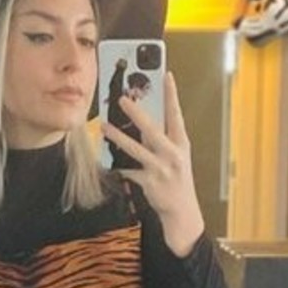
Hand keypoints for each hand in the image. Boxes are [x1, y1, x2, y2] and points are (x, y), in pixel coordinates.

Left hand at [100, 71, 205, 256]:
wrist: (182, 211)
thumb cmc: (177, 180)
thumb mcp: (176, 157)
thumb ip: (162, 140)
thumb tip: (143, 122)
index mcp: (181, 144)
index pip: (176, 114)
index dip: (172, 94)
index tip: (167, 75)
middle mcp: (173, 154)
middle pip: (153, 129)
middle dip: (137, 113)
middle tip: (123, 99)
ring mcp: (161, 169)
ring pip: (136, 149)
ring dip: (119, 137)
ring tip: (105, 127)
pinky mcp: (150, 183)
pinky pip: (130, 171)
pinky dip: (119, 166)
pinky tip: (109, 162)